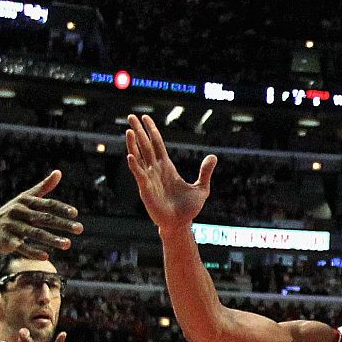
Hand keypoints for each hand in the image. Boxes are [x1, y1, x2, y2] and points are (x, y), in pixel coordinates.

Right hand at [0, 171, 81, 255]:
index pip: (46, 204)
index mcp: (24, 201)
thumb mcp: (24, 198)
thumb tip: (59, 172)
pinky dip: (33, 252)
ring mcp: (12, 227)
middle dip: (63, 224)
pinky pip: (22, 247)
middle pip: (44, 218)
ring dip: (52, 239)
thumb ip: (43, 187)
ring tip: (68, 244)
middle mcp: (18, 212)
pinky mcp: (6, 241)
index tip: (75, 214)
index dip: (61, 208)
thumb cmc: (9, 213)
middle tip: (80, 229)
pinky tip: (46, 257)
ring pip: (35, 233)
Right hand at [126, 115, 215, 234]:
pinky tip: (131, 155)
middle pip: (145, 146)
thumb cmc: (188, 209)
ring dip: (133, 144)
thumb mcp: (201, 188)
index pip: (157, 144)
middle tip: (131, 116)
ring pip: (140, 157)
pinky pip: (139, 175)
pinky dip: (135, 165)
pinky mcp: (146, 190)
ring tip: (128, 131)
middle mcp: (156, 170)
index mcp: (167, 167)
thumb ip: (205, 172)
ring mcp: (149, 179)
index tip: (145, 118)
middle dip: (139, 131)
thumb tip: (213, 156)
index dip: (151, 131)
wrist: (180, 225)